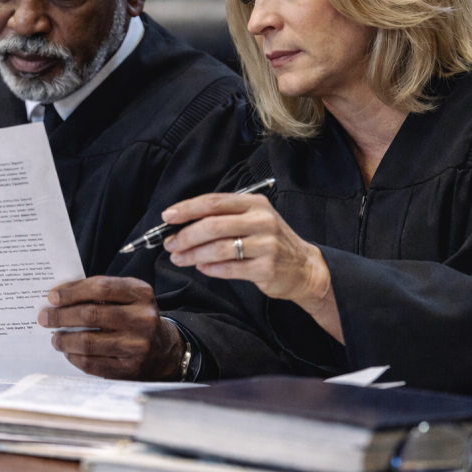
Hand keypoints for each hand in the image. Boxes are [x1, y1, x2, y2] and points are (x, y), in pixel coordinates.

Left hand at [37, 276, 183, 379]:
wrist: (165, 350)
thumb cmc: (136, 318)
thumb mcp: (128, 297)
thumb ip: (100, 294)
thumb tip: (60, 298)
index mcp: (141, 294)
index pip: (100, 287)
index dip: (72, 291)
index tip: (53, 296)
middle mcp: (142, 319)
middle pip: (91, 314)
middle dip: (61, 316)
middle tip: (45, 317)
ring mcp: (138, 345)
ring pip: (88, 342)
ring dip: (64, 339)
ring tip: (55, 337)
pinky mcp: (130, 369)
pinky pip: (92, 363)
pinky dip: (74, 357)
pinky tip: (68, 351)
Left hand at [161, 193, 342, 342]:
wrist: (304, 267)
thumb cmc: (269, 241)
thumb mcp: (252, 219)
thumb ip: (222, 218)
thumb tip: (182, 224)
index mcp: (254, 204)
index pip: (214, 202)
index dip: (187, 209)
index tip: (167, 217)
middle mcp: (262, 221)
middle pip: (213, 225)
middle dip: (185, 236)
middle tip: (169, 244)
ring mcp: (266, 245)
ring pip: (218, 248)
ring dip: (192, 255)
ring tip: (178, 258)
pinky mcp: (267, 268)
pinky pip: (229, 268)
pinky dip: (210, 269)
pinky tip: (201, 267)